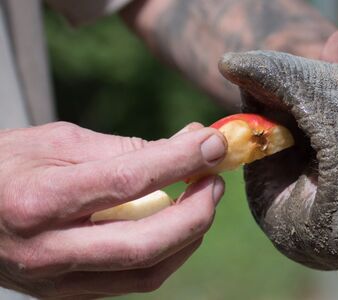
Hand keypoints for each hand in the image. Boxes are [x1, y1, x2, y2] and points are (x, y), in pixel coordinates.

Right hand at [0, 122, 224, 297]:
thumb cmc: (4, 168)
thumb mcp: (56, 143)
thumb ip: (124, 148)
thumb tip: (191, 144)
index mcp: (37, 202)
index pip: (127, 181)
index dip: (180, 161)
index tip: (215, 143)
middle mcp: (45, 252)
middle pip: (145, 244)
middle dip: (195, 213)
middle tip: (215, 181)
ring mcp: (56, 283)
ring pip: (146, 273)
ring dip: (188, 236)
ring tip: (201, 201)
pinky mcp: (67, 296)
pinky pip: (132, 282)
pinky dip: (165, 253)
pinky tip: (175, 226)